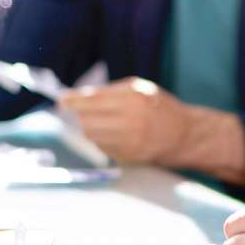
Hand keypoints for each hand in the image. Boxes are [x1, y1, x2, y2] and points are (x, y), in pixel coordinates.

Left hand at [59, 77, 190, 164]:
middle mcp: (131, 119)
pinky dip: (100, 140)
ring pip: (91, 135)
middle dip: (79, 115)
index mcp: (133, 97)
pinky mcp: (128, 155)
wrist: (184, 134)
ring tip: (97, 122)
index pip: (93, 99)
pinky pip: (101, 147)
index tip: (61, 101)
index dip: (73, 100)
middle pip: (87, 119)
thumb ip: (112, 91)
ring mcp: (130, 140)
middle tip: (76, 112)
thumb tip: (80, 96)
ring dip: (88, 128)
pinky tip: (112, 134)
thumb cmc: (159, 107)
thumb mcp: (140, 89)